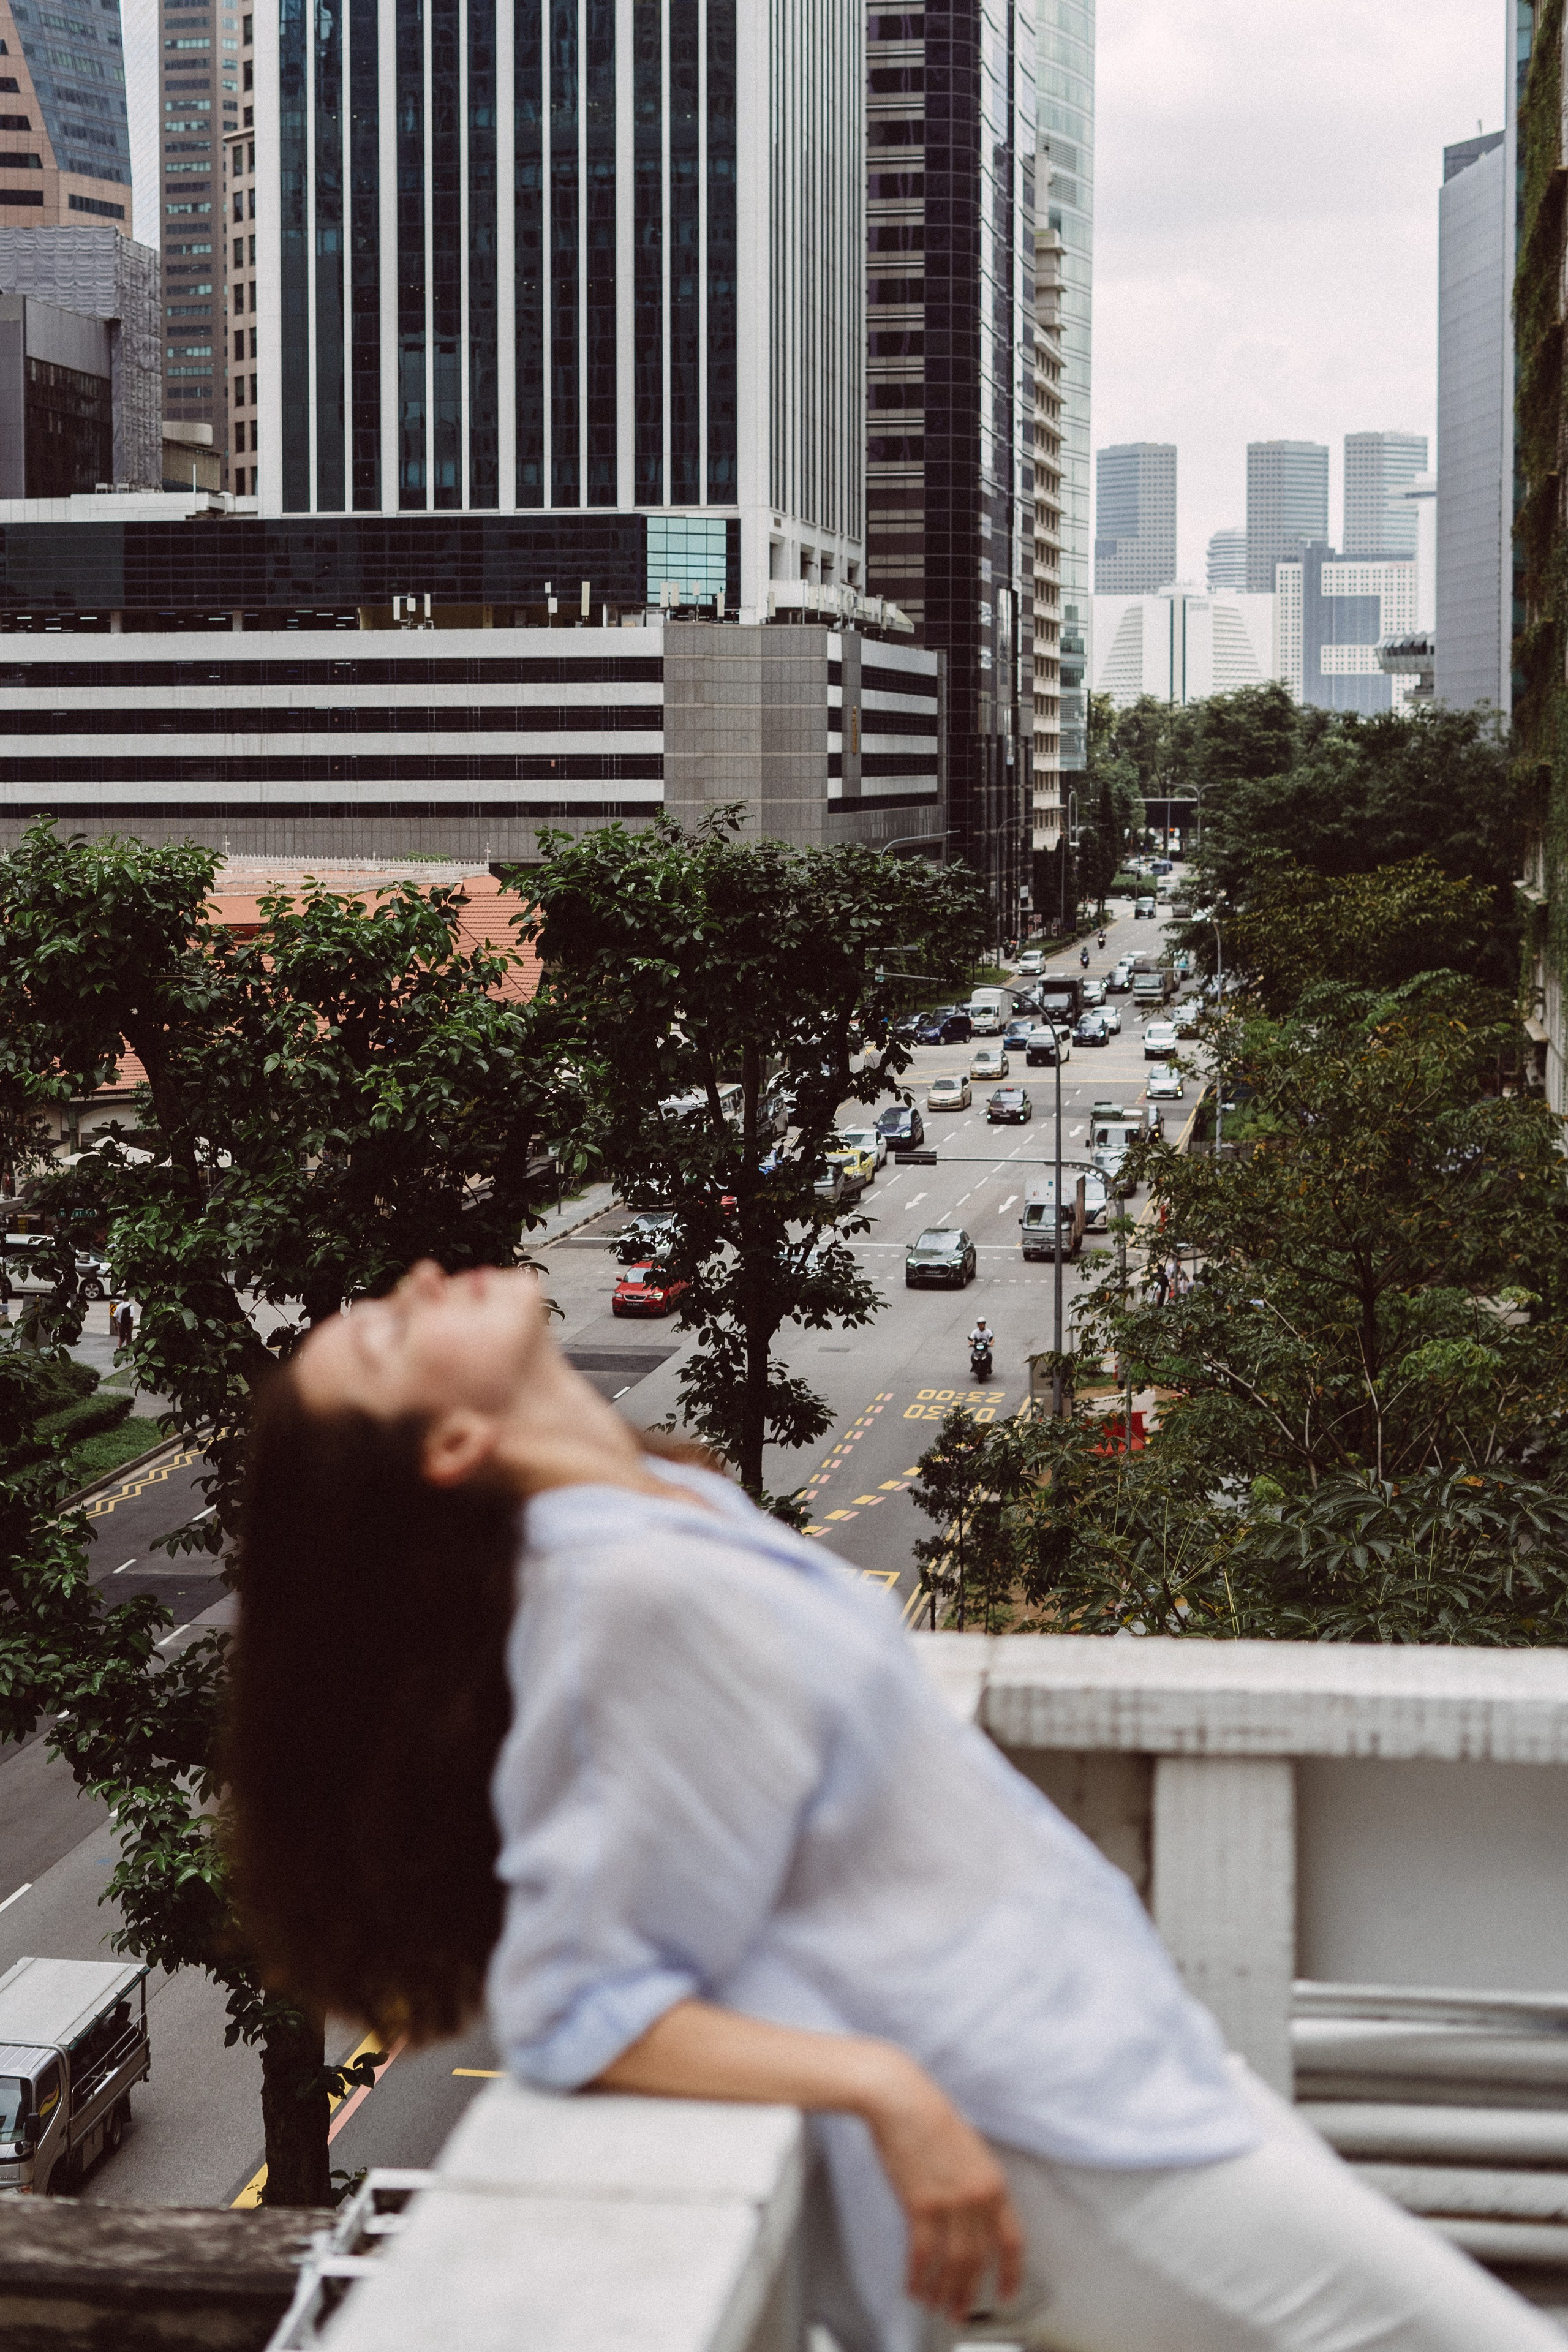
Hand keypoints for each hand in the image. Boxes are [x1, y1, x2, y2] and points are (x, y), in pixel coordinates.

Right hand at [862, 2058, 1024, 2320]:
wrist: (902, 2099)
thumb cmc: (931, 2117)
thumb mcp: (970, 2150)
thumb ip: (976, 2185)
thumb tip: (972, 2221)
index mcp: (994, 2183)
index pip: (1011, 2241)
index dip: (1010, 2273)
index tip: (1005, 2293)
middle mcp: (977, 2197)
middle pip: (979, 2260)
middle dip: (970, 2293)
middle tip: (961, 2312)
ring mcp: (950, 2202)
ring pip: (953, 2264)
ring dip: (945, 2292)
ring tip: (938, 2307)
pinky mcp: (920, 2204)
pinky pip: (923, 2254)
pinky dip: (918, 2276)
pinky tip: (914, 2287)